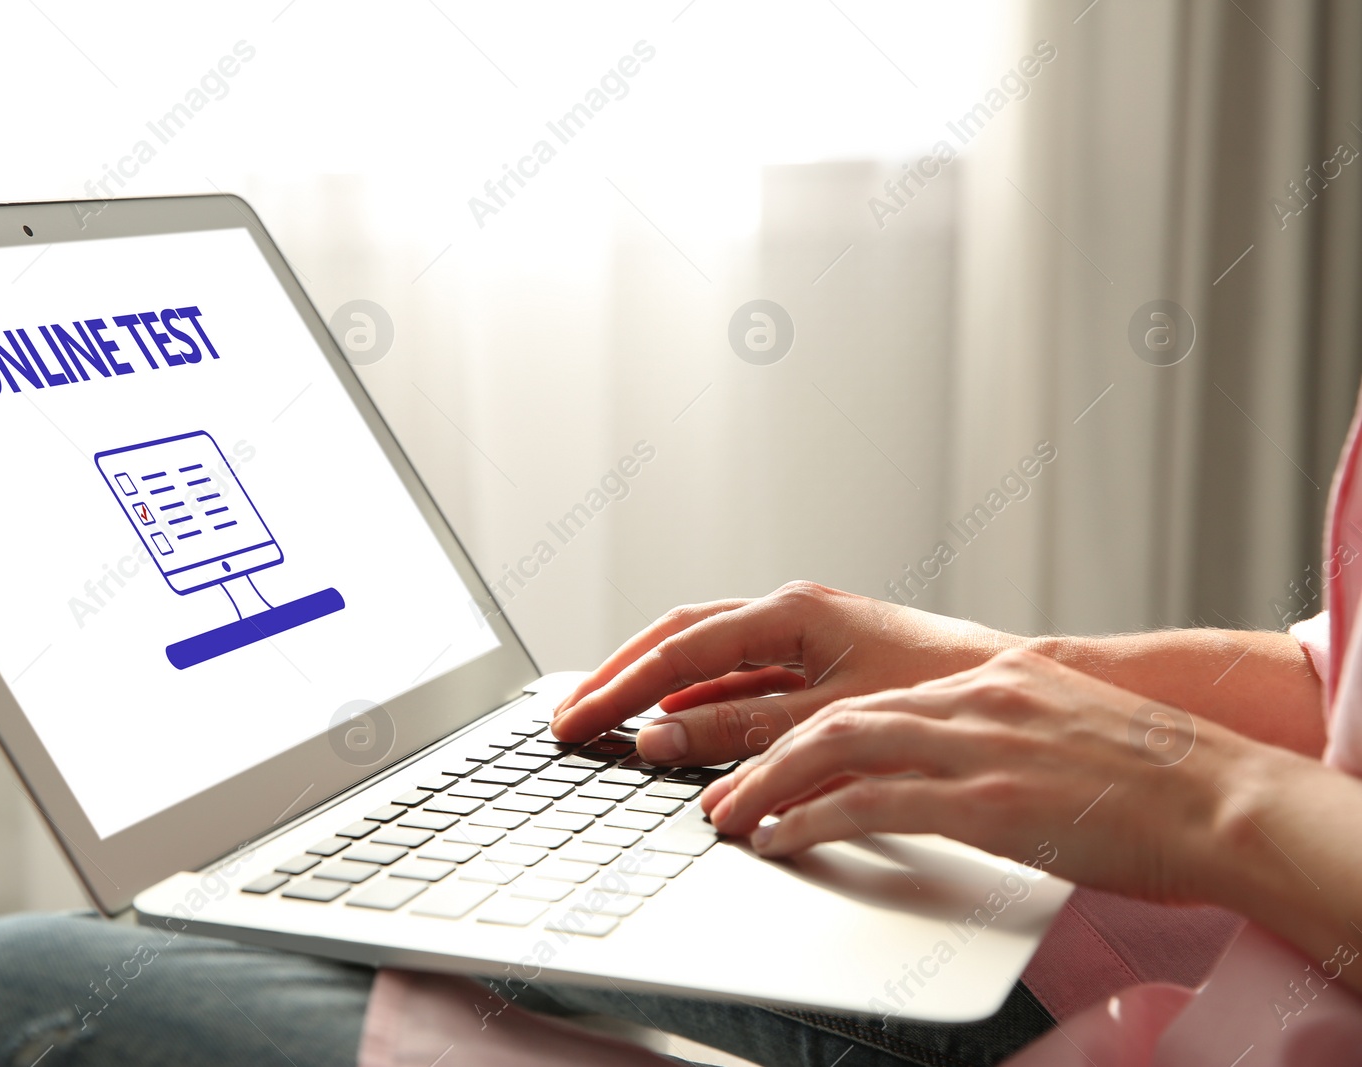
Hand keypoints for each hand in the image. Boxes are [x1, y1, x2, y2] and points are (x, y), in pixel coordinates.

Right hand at [552, 581, 1017, 765]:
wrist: (1017, 689)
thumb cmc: (941, 692)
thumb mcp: (832, 721)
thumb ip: (743, 732)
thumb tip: (661, 741)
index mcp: (791, 614)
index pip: (677, 652)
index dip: (619, 690)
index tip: (575, 722)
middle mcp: (789, 616)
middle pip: (677, 642)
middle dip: (618, 679)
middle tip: (568, 719)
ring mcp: (801, 638)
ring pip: (703, 660)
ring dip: (652, 689)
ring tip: (604, 721)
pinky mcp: (816, 665)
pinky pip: (736, 680)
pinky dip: (697, 704)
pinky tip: (673, 731)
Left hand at [702, 648, 1256, 904]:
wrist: (1222, 798)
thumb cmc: (1151, 781)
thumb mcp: (1060, 733)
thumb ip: (997, 738)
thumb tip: (949, 771)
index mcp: (987, 682)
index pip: (866, 699)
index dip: (798, 729)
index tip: (756, 753)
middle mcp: (970, 701)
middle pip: (833, 717)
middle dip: (762, 754)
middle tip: (715, 788)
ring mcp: (976, 746)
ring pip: (836, 750)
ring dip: (768, 787)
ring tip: (728, 817)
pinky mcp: (987, 799)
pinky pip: (871, 805)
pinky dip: (811, 821)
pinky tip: (779, 841)